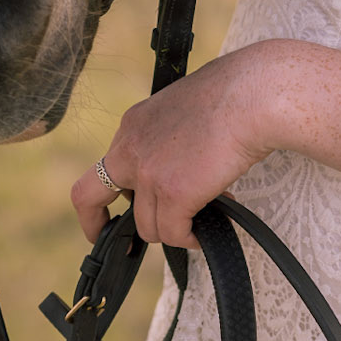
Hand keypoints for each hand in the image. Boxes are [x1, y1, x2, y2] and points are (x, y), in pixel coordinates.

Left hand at [70, 41, 293, 247]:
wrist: (252, 96)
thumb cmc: (234, 94)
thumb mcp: (183, 111)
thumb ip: (169, 140)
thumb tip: (180, 169)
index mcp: (133, 124)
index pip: (103, 166)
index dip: (103, 195)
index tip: (109, 214)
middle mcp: (131, 147)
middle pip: (88, 197)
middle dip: (96, 224)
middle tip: (121, 245)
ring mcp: (148, 172)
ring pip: (147, 225)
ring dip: (174, 229)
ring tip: (203, 218)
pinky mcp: (173, 193)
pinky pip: (173, 233)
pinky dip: (190, 238)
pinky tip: (205, 231)